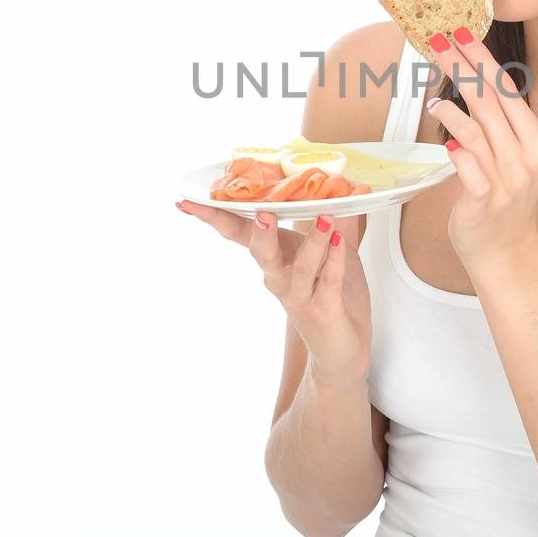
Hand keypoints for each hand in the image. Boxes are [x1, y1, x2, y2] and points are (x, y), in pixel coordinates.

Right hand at [176, 201, 371, 389]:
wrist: (342, 350)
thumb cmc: (334, 300)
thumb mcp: (338, 252)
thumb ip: (340, 221)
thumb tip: (348, 185)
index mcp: (276, 258)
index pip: (241, 233)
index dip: (216, 217)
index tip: (189, 201)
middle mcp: (279, 278)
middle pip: (261, 251)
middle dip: (258, 231)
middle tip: (262, 212)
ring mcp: (299, 296)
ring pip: (300, 268)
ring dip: (311, 243)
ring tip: (324, 219)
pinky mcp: (323, 310)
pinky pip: (328, 282)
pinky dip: (334, 261)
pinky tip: (338, 241)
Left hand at [424, 25, 537, 274]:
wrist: (504, 251)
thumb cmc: (502, 198)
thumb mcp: (512, 156)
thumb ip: (497, 124)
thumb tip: (469, 78)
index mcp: (537, 142)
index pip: (508, 90)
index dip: (483, 59)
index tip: (462, 32)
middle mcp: (526, 158)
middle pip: (490, 101)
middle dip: (463, 66)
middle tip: (439, 41)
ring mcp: (507, 181)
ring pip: (476, 130)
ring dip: (452, 106)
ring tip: (434, 95)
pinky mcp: (484, 201)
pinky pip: (467, 165)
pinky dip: (456, 149)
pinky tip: (445, 142)